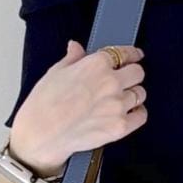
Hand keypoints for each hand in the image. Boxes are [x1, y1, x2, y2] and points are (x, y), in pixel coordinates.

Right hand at [8, 40, 146, 172]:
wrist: (41, 134)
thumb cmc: (44, 104)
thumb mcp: (55, 72)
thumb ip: (72, 58)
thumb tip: (76, 47)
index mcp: (96, 64)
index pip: (125, 53)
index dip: (132, 54)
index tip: (135, 56)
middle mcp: (111, 82)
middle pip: (138, 73)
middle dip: (132, 74)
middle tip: (126, 79)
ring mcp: (117, 105)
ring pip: (140, 94)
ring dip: (133, 94)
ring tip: (122, 98)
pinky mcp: (120, 126)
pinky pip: (141, 116)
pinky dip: (137, 113)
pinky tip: (129, 113)